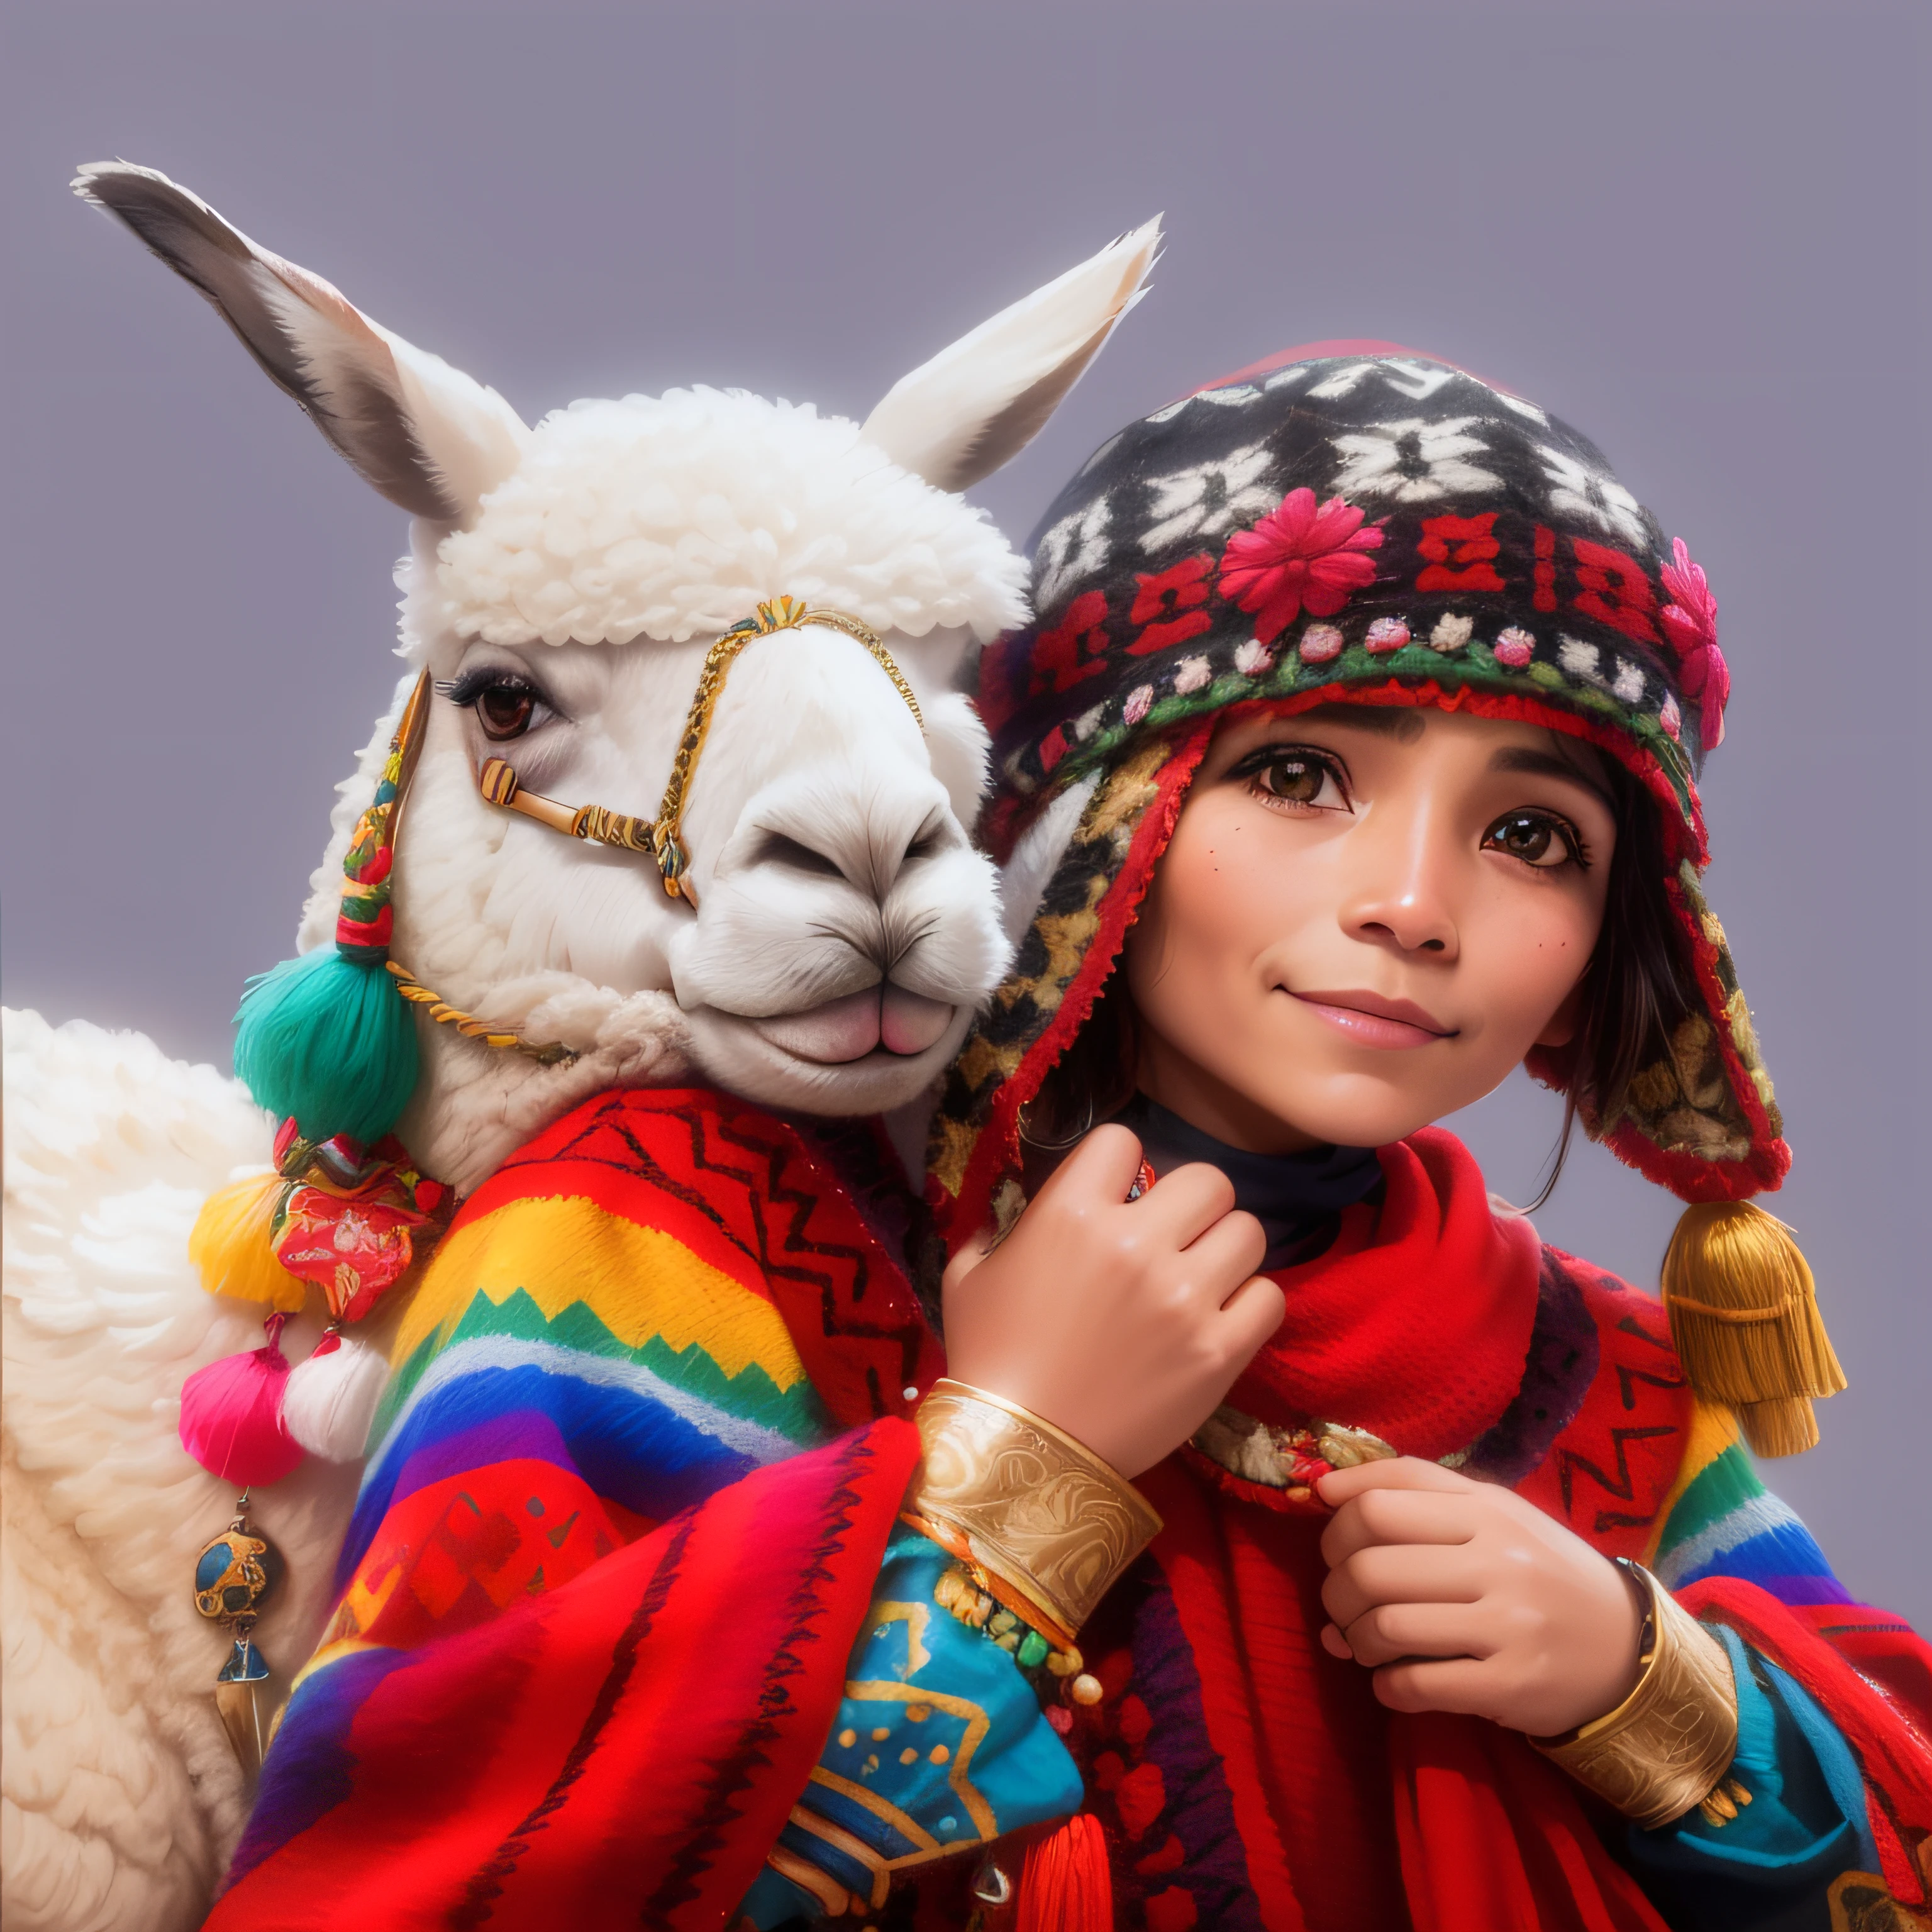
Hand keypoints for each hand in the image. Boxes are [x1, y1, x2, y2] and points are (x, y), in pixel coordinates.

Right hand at [942, 1124, 1281, 1479]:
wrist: (1020, 1455)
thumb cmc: (988, 1358)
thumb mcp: (969, 1276)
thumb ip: (1000, 1227)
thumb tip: (1025, 1207)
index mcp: (1071, 1214)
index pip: (1123, 1140)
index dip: (1120, 1164)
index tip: (1117, 1194)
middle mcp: (1136, 1244)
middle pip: (1208, 1179)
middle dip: (1191, 1203)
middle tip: (1175, 1235)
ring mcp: (1185, 1299)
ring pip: (1248, 1230)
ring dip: (1225, 1248)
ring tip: (1204, 1275)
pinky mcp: (1219, 1351)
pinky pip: (1269, 1296)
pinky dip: (1249, 1303)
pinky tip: (1221, 1317)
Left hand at [1316, 1458, 1644, 1736]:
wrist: (1627, 1646)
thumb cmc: (1541, 1570)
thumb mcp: (1493, 1512)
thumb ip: (1415, 1494)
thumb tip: (1323, 1491)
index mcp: (1486, 1508)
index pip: (1378, 1501)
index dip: (1336, 1525)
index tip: (1335, 1547)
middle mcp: (1497, 1559)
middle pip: (1370, 1565)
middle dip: (1335, 1590)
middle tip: (1344, 1604)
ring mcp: (1507, 1624)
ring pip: (1386, 1625)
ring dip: (1355, 1640)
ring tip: (1363, 1644)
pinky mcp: (1511, 1686)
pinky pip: (1418, 1685)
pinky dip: (1387, 1686)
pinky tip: (1391, 1681)